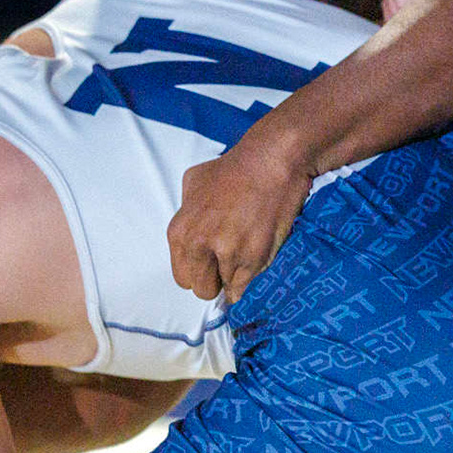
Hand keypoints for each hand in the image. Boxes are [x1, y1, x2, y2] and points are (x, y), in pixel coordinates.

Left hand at [168, 127, 314, 302]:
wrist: (271, 161)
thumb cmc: (235, 169)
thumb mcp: (193, 183)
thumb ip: (187, 214)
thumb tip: (191, 233)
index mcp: (181, 231)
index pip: (181, 276)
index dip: (198, 271)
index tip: (210, 265)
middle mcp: (199, 245)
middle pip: (201, 289)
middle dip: (214, 281)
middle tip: (228, 265)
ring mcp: (227, 254)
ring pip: (225, 290)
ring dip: (235, 278)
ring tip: (246, 255)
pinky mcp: (254, 258)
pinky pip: (245, 288)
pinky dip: (250, 281)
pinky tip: (255, 262)